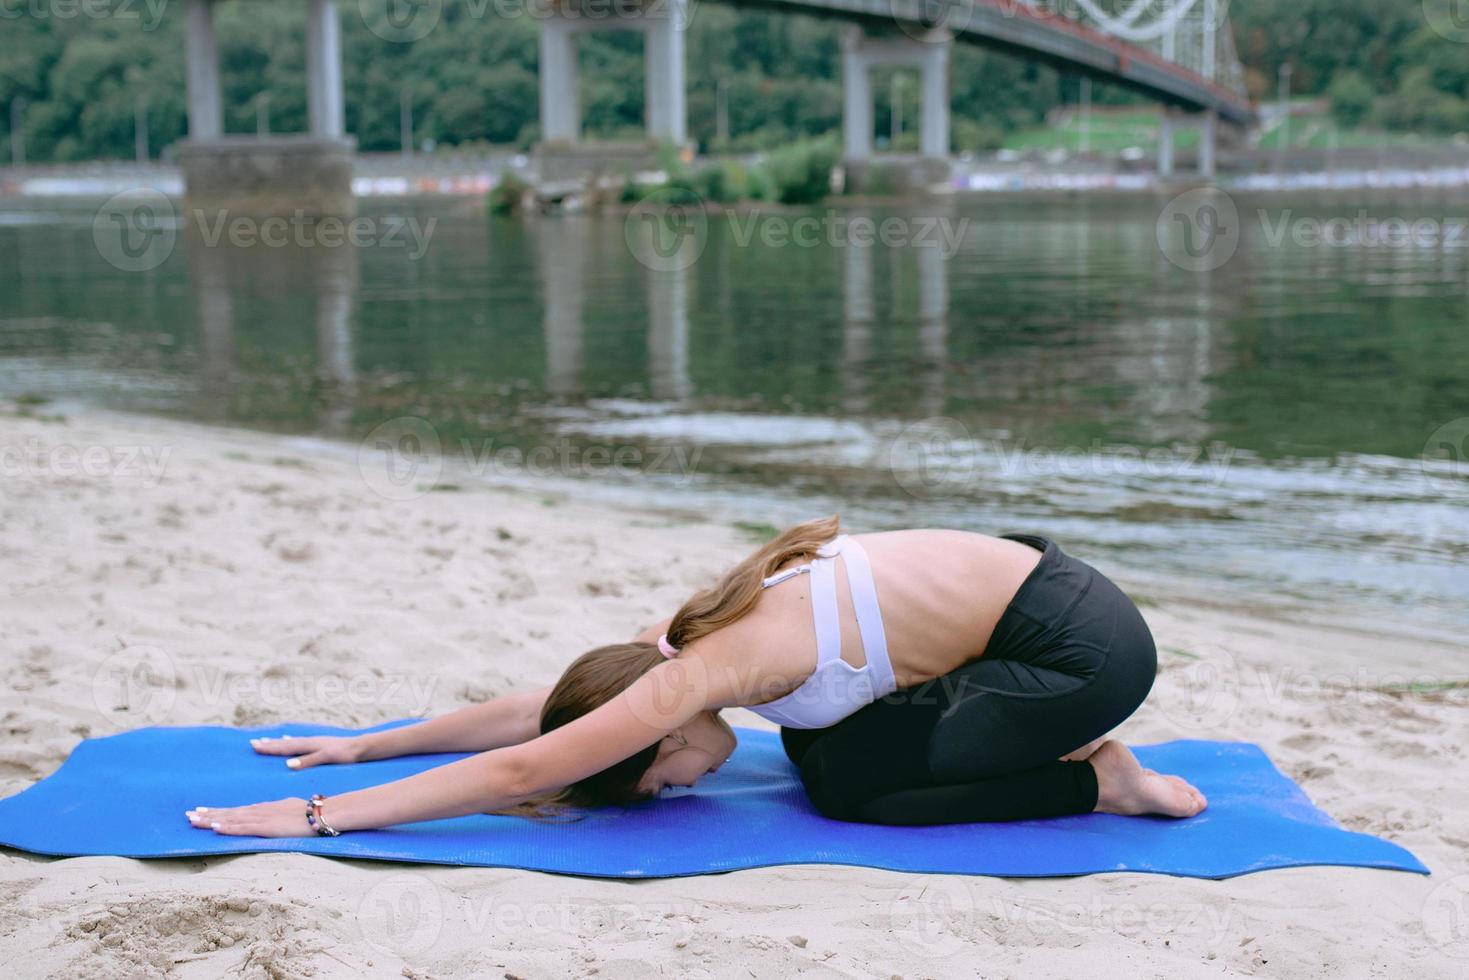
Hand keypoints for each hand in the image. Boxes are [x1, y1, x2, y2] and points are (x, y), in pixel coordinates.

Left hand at [185, 797, 314, 836]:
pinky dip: (228, 827)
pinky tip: (214, 827)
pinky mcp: (268, 827)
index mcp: (268, 808)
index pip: (239, 811)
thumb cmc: (316, 813)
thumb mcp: (295, 812)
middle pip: (231, 813)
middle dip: (209, 814)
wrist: (327, 812)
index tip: (204, 812)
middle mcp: (262, 810)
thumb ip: (282, 814)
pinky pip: (243, 828)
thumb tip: (277, 818)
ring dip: (211, 819)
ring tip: (192, 820)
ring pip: (232, 819)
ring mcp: (264, 818)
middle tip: (189, 815)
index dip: (220, 812)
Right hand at [250, 734, 361, 768]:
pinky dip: (290, 742)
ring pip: (290, 742)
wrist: (360, 748)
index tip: (254, 746)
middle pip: (284, 743)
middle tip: (252, 742)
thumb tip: (287, 764)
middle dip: (268, 744)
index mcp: (308, 745)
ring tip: (266, 741)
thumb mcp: (326, 759)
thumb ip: (308, 761)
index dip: (269, 747)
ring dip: (277, 742)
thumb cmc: (344, 754)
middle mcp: (308, 741)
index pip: (284, 747)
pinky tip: (288, 740)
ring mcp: (313, 742)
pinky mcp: (318, 744)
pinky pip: (299, 742)